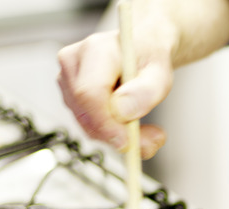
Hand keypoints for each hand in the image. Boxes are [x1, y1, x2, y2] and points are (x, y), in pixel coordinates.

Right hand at [57, 29, 173, 158]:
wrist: (141, 47)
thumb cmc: (149, 56)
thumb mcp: (161, 71)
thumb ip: (146, 92)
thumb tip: (121, 113)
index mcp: (96, 49)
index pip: (89, 93)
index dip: (105, 123)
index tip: (126, 142)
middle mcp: (74, 62)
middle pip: (85, 112)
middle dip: (116, 134)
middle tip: (151, 140)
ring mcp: (67, 79)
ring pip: (86, 123)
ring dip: (117, 135)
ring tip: (147, 131)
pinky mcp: (69, 95)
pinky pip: (87, 124)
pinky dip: (110, 132)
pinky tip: (131, 125)